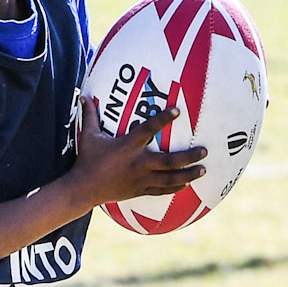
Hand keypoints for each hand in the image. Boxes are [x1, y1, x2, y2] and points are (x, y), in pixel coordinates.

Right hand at [68, 100, 206, 207]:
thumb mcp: (89, 136)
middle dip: (188, 156)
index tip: (177, 111)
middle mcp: (138, 164)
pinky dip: (175, 188)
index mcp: (127, 147)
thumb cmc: (87, 160)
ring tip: (203, 169)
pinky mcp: (140, 190)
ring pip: (170, 178)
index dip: (163, 119)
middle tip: (204, 150)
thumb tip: (85, 97)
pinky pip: (162, 190)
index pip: (148, 130)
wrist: (83, 189)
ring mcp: (141, 179)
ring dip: (188, 174)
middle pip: (169, 161)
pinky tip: (187, 184)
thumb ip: (90, 116)